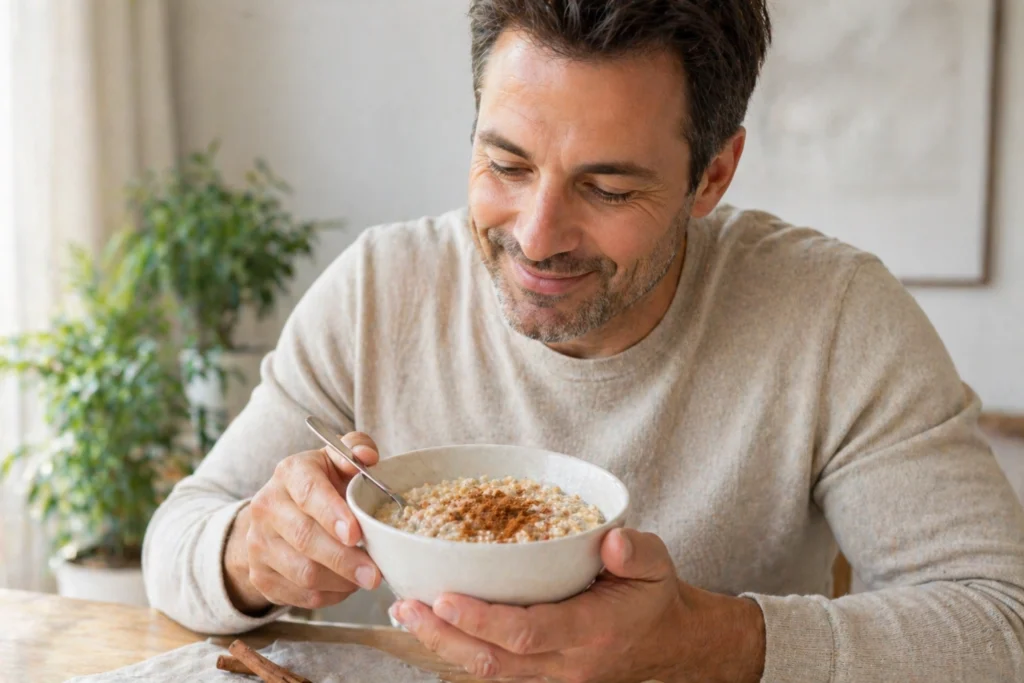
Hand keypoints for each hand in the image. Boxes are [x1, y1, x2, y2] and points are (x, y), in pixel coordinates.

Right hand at [224, 431, 382, 614]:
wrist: (277, 514)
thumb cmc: (321, 485)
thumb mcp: (335, 460)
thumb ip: (355, 448)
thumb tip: (366, 456)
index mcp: (290, 472)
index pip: (308, 492)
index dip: (332, 514)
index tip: (355, 533)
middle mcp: (268, 506)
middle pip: (305, 538)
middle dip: (344, 559)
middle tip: (374, 573)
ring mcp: (259, 543)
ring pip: (302, 572)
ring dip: (340, 581)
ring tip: (365, 578)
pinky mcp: (260, 575)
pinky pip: (298, 595)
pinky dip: (329, 596)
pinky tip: (346, 586)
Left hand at [391, 528, 765, 682]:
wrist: (670, 643)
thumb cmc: (655, 598)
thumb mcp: (658, 563)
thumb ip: (636, 551)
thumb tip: (610, 540)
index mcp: (592, 631)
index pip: (528, 632)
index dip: (482, 620)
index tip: (446, 599)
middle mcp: (567, 661)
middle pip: (494, 660)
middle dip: (445, 636)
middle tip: (407, 607)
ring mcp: (553, 673)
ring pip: (489, 669)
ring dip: (445, 644)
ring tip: (409, 613)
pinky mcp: (544, 673)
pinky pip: (497, 667)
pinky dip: (462, 648)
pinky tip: (438, 626)